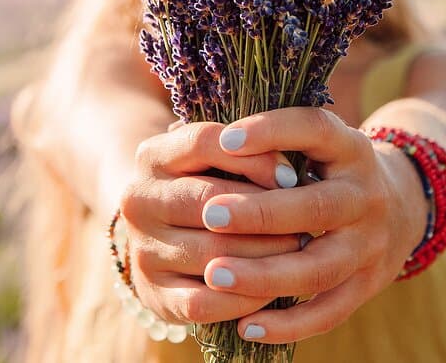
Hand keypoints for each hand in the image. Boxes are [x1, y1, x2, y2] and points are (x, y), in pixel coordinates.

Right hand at [119, 121, 304, 323]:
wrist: (165, 233)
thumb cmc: (209, 184)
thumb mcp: (219, 158)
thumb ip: (247, 153)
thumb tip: (288, 175)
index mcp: (152, 155)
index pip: (204, 143)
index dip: (254, 158)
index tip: (292, 176)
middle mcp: (137, 199)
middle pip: (209, 202)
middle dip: (266, 214)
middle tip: (307, 221)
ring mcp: (142, 249)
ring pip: (213, 254)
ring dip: (264, 256)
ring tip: (299, 252)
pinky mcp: (153, 294)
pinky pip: (206, 302)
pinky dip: (245, 298)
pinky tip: (274, 290)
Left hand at [198, 107, 427, 343]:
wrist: (402, 205)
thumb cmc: (330, 168)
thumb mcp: (316, 142)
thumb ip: (271, 139)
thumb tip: (197, 136)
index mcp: (350, 148)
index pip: (315, 129)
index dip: (273, 131)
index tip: (225, 140)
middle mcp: (365, 195)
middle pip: (315, 207)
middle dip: (260, 213)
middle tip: (210, 213)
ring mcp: (370, 244)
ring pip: (319, 268)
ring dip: (265, 274)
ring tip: (214, 274)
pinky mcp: (368, 285)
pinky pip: (328, 312)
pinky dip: (288, 325)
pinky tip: (246, 326)